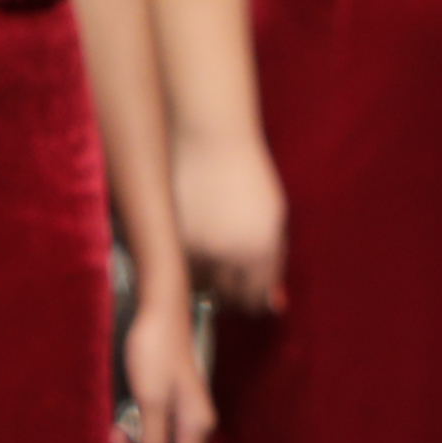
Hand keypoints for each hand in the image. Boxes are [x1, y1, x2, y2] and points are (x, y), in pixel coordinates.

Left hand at [113, 291, 210, 442]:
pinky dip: (134, 440)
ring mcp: (182, 418)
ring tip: (110, 440)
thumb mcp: (150, 401)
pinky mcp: (168, 407)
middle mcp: (193, 428)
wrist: (160, 311)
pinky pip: (152, 437)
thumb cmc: (156, 353)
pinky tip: (116, 429)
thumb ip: (151, 442)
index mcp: (196, 429)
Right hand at [177, 130, 289, 318]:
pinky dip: (181, 260)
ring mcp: (193, 249)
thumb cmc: (248, 174)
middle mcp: (227, 256)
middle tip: (226, 269)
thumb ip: (275, 263)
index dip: (252, 298)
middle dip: (228, 291)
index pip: (254, 302)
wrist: (207, 137)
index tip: (247, 288)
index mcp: (260, 252)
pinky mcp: (166, 239)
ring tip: (207, 249)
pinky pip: (175, 267)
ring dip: (202, 277)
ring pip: (197, 286)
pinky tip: (189, 237)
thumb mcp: (274, 216)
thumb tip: (275, 306)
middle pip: (225, 299)